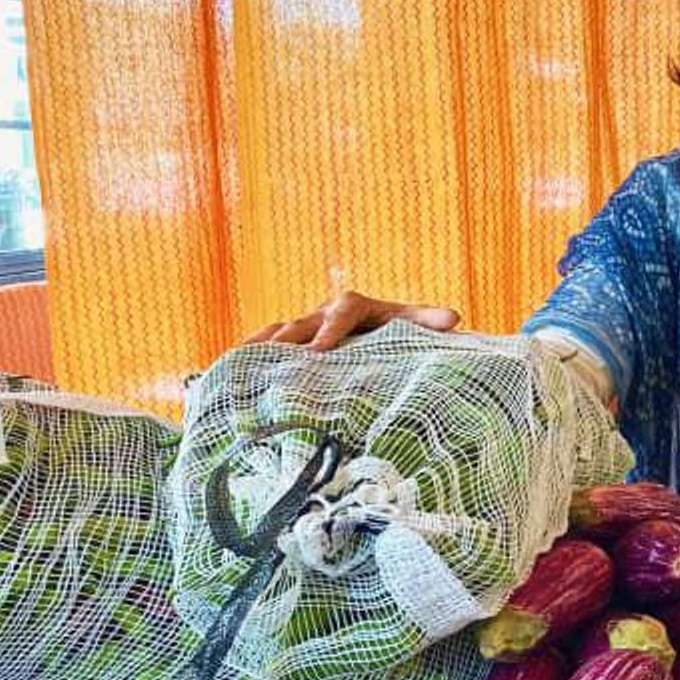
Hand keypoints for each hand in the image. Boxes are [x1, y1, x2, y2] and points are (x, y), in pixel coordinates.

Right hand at [244, 290, 461, 350]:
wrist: (379, 331)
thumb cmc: (397, 330)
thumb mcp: (413, 324)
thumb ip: (428, 321)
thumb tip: (453, 317)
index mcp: (355, 306)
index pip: (344, 311)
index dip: (330, 329)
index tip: (320, 351)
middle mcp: (323, 314)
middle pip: (303, 322)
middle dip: (291, 341)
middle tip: (279, 362)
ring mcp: (302, 328)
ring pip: (277, 334)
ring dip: (259, 348)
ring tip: (237, 365)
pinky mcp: (289, 344)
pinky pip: (265, 348)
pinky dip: (246, 358)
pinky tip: (225, 373)